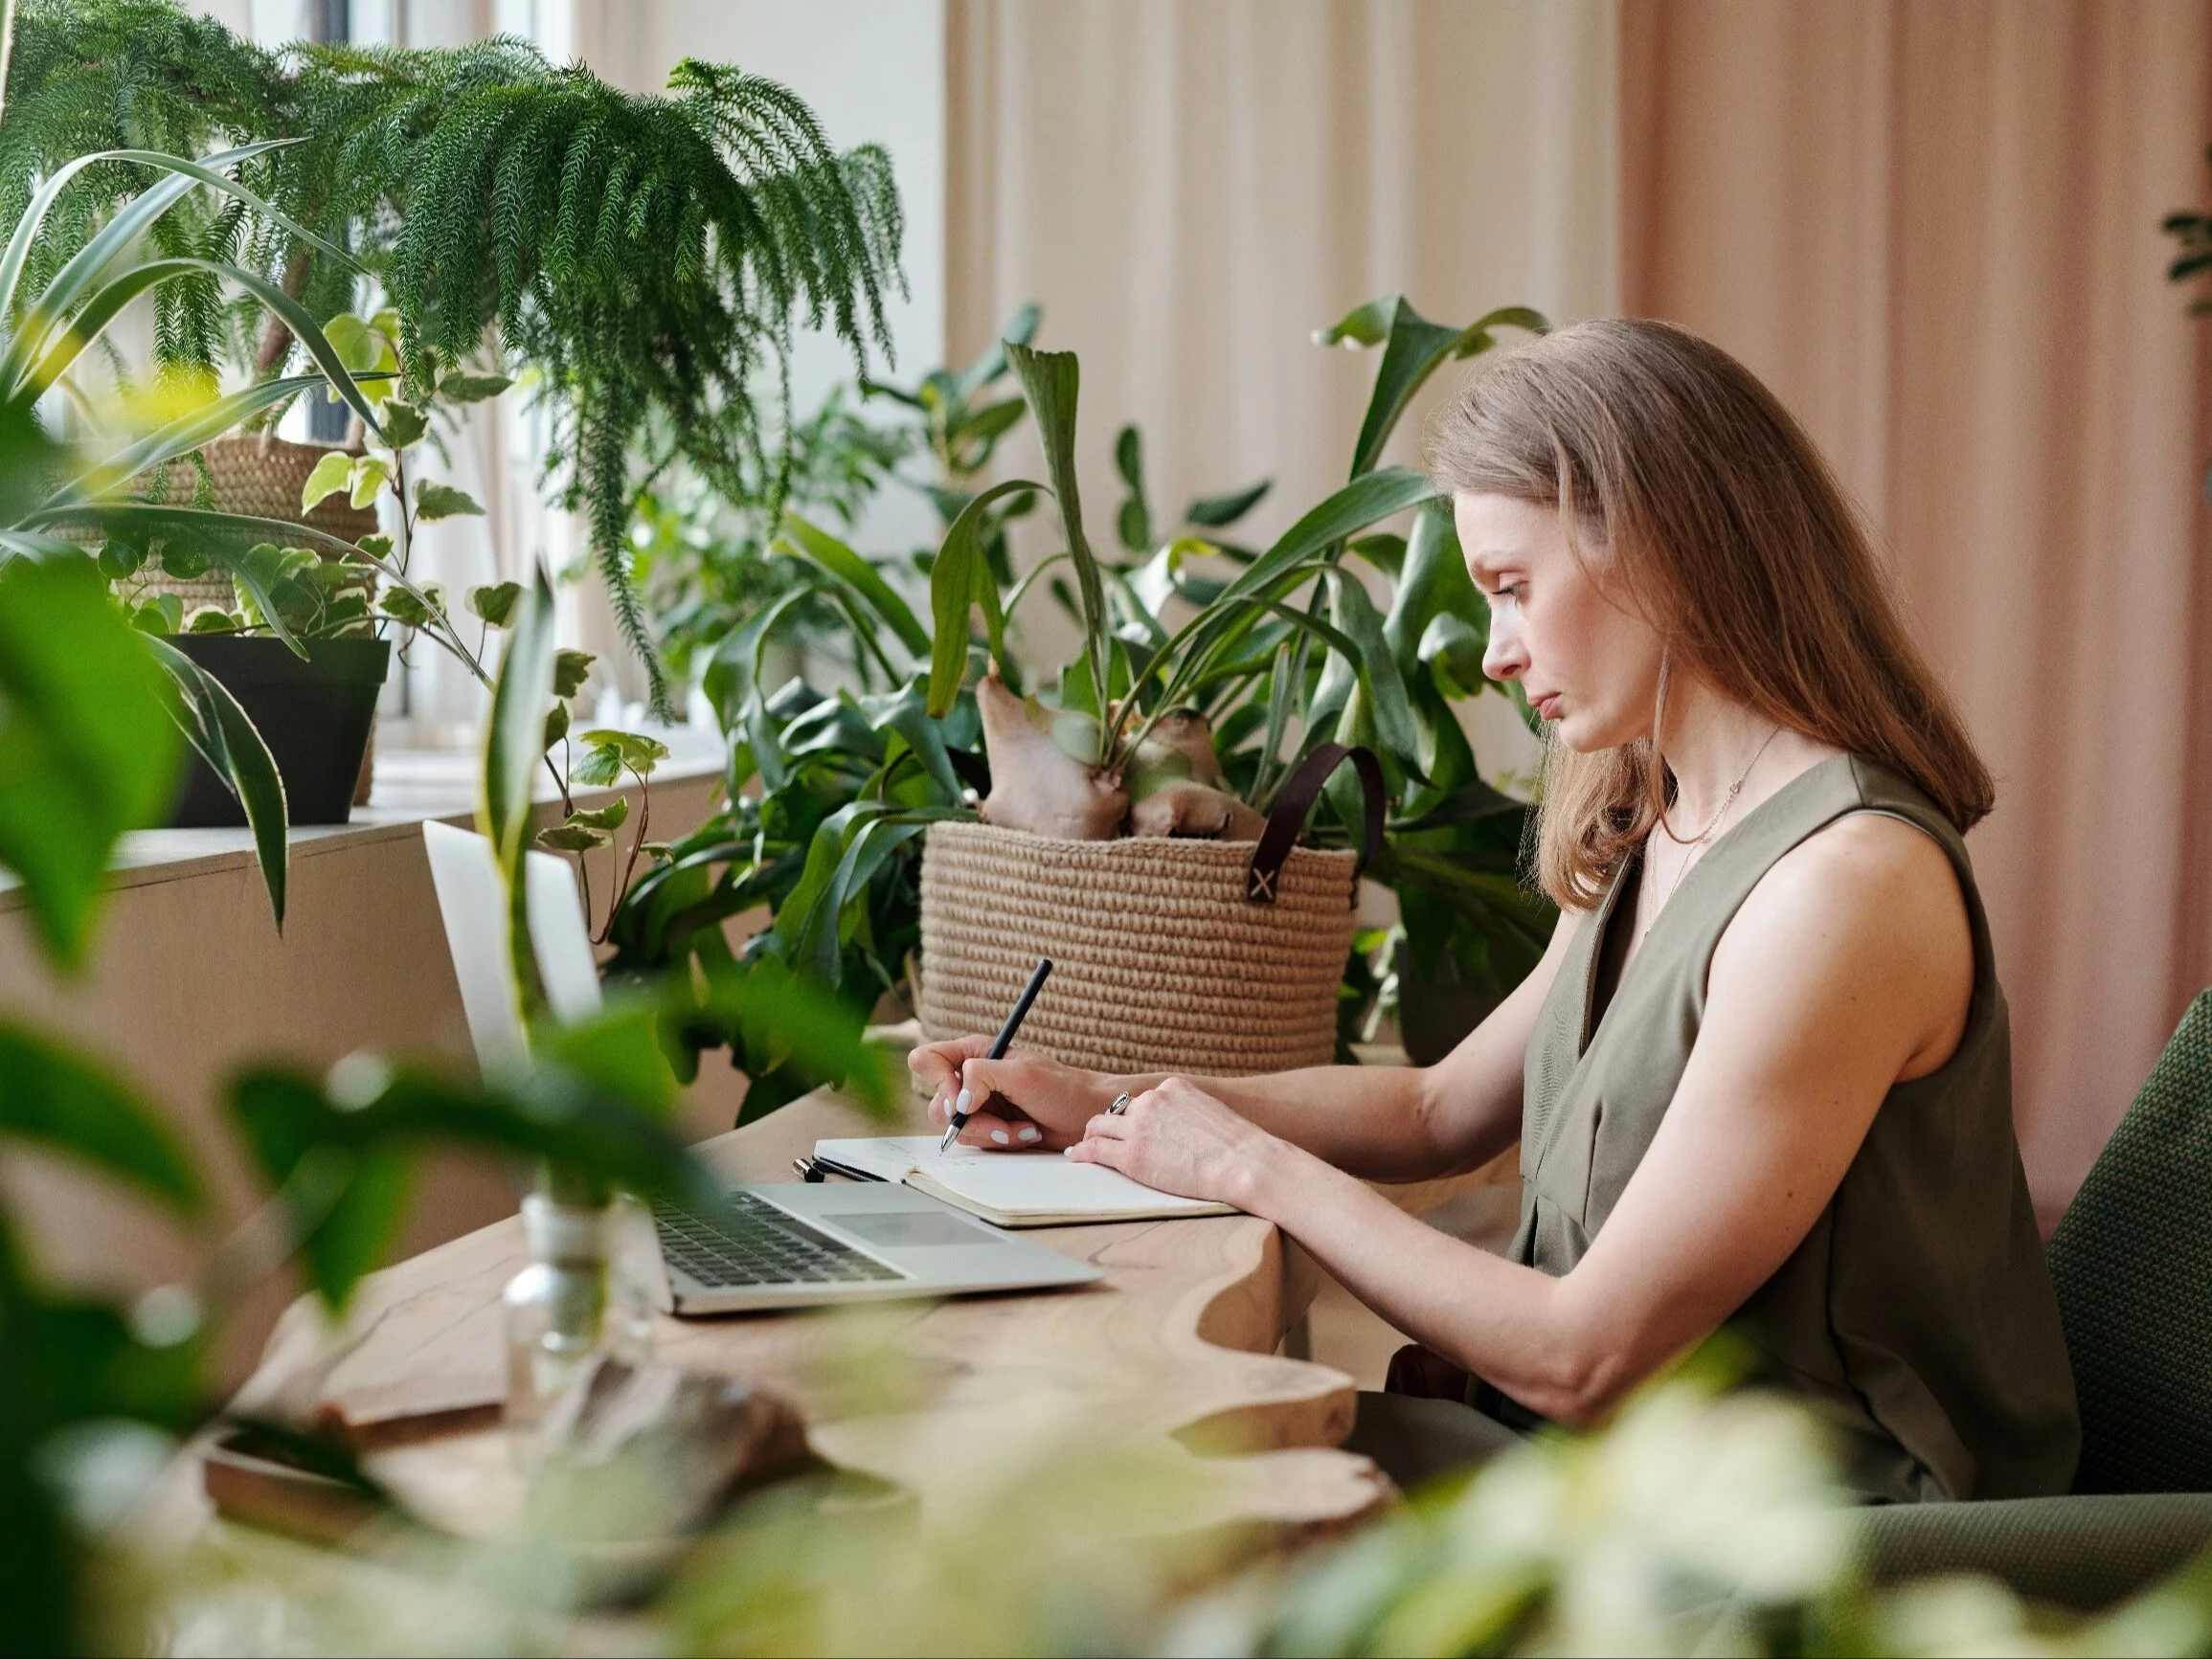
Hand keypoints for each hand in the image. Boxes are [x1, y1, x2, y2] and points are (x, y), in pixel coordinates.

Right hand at [907, 1036, 1107, 1150]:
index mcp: (974, 1053)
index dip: (939, 1082)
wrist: (1087, 1117)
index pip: (927, 1060)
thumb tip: (957, 1101)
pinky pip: (976, 1142)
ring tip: (1024, 1126)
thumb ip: (982, 1076)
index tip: (964, 1100)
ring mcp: (978, 1105)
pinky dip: (1001, 1141)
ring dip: (992, 1133)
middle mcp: (971, 1078)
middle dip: (971, 1119)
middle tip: (998, 1119)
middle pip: (937, 1104)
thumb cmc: (1063, 1088)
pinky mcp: (988, 1128)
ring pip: (956, 1129)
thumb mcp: (1022, 1074)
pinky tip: (1025, 1133)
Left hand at [1065, 1076, 1276, 1206]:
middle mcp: (1152, 1101)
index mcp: (1172, 1088)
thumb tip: (1183, 1126)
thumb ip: (1189, 1112)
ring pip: (1099, 1126)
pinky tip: (1076, 1157)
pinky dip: (1082, 1153)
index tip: (1129, 1127)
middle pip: (1118, 1110)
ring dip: (1091, 1136)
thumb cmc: (1238, 1147)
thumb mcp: (1211, 1111)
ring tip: (1084, 1146)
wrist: (1243, 1162)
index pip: (1142, 1100)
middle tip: (1100, 1136)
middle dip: (1109, 1124)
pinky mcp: (1131, 1155)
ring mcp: (1139, 1127)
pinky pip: (1095, 1149)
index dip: (1133, 1116)